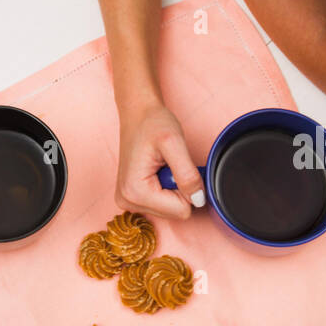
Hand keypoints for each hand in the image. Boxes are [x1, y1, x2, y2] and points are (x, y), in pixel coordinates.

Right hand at [115, 96, 205, 220]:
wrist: (138, 113)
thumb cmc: (152, 123)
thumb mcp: (174, 143)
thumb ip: (187, 174)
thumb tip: (198, 200)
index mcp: (135, 192)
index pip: (181, 211)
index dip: (187, 187)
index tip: (176, 165)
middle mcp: (127, 201)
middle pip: (175, 213)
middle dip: (179, 187)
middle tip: (169, 164)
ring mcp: (128, 201)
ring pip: (170, 209)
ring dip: (173, 186)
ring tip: (162, 164)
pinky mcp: (132, 198)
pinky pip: (163, 204)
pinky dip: (166, 187)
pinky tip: (157, 169)